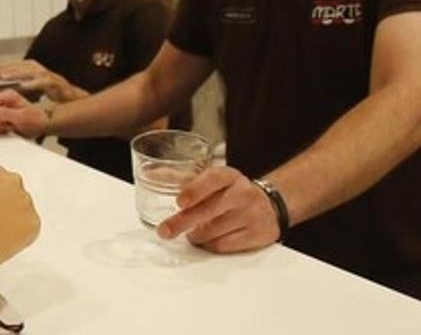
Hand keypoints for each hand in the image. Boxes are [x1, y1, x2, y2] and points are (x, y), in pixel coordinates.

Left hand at [0, 60, 81, 100]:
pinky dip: (34, 83)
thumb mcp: (45, 92)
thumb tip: (16, 89)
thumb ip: (32, 88)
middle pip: (29, 66)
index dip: (12, 66)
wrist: (81, 103)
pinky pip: (46, 83)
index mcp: (44, 74)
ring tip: (6, 77)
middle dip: (12, 68)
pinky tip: (24, 86)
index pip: (26, 65)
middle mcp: (49, 74)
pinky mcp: (60, 87)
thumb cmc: (63, 97)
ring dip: (19, 73)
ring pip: (35, 72)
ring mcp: (55, 79)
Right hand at [0, 89, 47, 137]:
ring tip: (9, 126)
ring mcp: (5, 105)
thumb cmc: (37, 120)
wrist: (46, 123)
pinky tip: (9, 127)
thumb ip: (4, 113)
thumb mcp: (21, 118)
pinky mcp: (5, 112)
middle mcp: (6, 98)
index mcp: (8, 95)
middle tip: (5, 125)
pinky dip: (0, 126)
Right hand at [0, 165, 40, 263]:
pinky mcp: (34, 222)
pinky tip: (6, 240)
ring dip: (16, 218)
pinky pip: (31, 227)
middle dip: (9, 203)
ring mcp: (26, 202)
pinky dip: (23, 235)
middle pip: (15, 191)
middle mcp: (14, 182)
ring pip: (24, 209)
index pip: (1, 178)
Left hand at [155, 167, 279, 251]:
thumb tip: (151, 174)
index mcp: (229, 176)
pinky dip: (211, 245)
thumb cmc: (231, 192)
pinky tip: (210, 238)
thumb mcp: (212, 180)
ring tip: (195, 231)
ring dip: (197, 235)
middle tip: (165, 231)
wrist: (269, 205)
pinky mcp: (258, 234)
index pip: (213, 179)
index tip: (179, 202)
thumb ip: (183, 178)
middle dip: (182, 222)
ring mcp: (252, 214)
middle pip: (209, 210)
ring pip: (213, 231)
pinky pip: (224, 245)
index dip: (195, 190)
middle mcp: (243, 192)